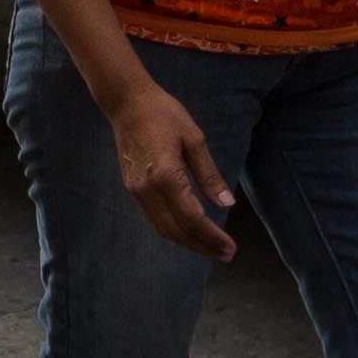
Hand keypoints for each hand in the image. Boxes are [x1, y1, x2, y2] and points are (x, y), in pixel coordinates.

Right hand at [102, 77, 235, 258]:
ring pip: (163, 229)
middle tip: (226, 254)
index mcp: (166, 176)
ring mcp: (137, 192)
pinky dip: (174, 230)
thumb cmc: (165, 114)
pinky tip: (190, 231)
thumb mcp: (194, 139)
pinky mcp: (133, 189)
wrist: (127, 103)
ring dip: (188, 242)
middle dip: (202, 246)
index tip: (230, 247)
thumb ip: (209, 175)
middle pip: (176, 231)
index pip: (192, 218)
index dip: (212, 237)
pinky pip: (154, 219)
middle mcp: (148, 190)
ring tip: (211, 248)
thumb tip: (227, 204)